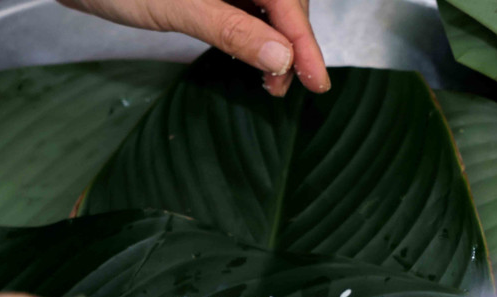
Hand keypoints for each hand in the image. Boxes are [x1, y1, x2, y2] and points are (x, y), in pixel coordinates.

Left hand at [58, 0, 328, 96]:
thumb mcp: (179, 7)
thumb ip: (231, 30)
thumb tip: (280, 59)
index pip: (287, 0)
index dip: (304, 42)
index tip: (317, 81)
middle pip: (284, 4)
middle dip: (290, 47)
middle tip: (281, 88)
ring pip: (268, 11)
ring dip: (275, 46)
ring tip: (269, 82)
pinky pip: (247, 11)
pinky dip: (254, 38)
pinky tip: (253, 59)